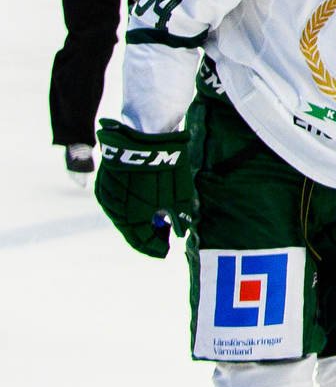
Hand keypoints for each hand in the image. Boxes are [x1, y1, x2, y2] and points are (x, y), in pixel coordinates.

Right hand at [95, 119, 193, 257]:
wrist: (145, 135)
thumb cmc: (167, 166)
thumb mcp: (180, 195)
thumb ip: (180, 218)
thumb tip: (180, 233)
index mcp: (131, 216)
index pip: (141, 240)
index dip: (154, 248)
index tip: (165, 251)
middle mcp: (114, 208)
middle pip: (129, 230)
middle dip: (146, 236)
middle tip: (162, 239)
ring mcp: (106, 194)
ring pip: (121, 216)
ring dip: (136, 223)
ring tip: (155, 224)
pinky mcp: (104, 180)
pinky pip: (116, 202)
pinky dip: (129, 209)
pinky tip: (142, 208)